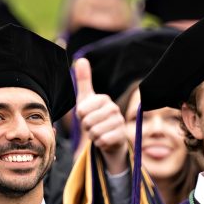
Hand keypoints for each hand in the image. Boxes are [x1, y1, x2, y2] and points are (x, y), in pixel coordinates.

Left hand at [73, 58, 127, 173]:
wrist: (109, 136)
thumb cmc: (95, 115)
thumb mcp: (86, 99)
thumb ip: (83, 80)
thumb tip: (81, 59)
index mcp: (103, 98)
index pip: (81, 111)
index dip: (80, 117)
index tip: (86, 115)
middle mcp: (113, 108)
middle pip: (87, 122)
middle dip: (86, 128)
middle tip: (93, 125)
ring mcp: (119, 122)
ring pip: (94, 133)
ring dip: (93, 136)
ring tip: (98, 132)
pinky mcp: (122, 135)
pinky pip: (102, 142)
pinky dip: (99, 143)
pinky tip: (104, 139)